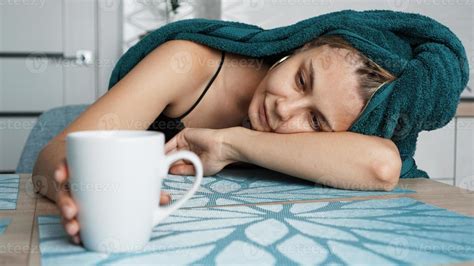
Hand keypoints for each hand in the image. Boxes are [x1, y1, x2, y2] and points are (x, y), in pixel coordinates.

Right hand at [53, 158, 172, 244]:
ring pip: (67, 207)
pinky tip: (78, 237)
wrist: (123, 178)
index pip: (70, 161)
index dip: (63, 167)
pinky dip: (75, 229)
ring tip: (75, 228)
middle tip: (73, 211)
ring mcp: (79, 196)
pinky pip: (73, 219)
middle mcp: (80, 180)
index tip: (62, 176)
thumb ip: (150, 186)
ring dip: (66, 220)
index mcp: (89, 164)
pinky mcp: (82, 211)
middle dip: (65, 201)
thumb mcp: (139, 175)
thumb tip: (166, 198)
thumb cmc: (129, 173)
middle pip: (66, 189)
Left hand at [164, 127, 236, 175]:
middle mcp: (188, 148)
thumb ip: (184, 170)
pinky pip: (171, 142)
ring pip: (170, 150)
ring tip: (158, 166)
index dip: (169, 168)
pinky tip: (161, 157)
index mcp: (192, 157)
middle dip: (165, 163)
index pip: (177, 163)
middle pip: (172, 156)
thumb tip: (171, 171)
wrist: (223, 148)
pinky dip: (165, 149)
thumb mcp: (198, 169)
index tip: (163, 174)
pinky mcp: (184, 135)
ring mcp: (185, 141)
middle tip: (157, 170)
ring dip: (164, 157)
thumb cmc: (217, 159)